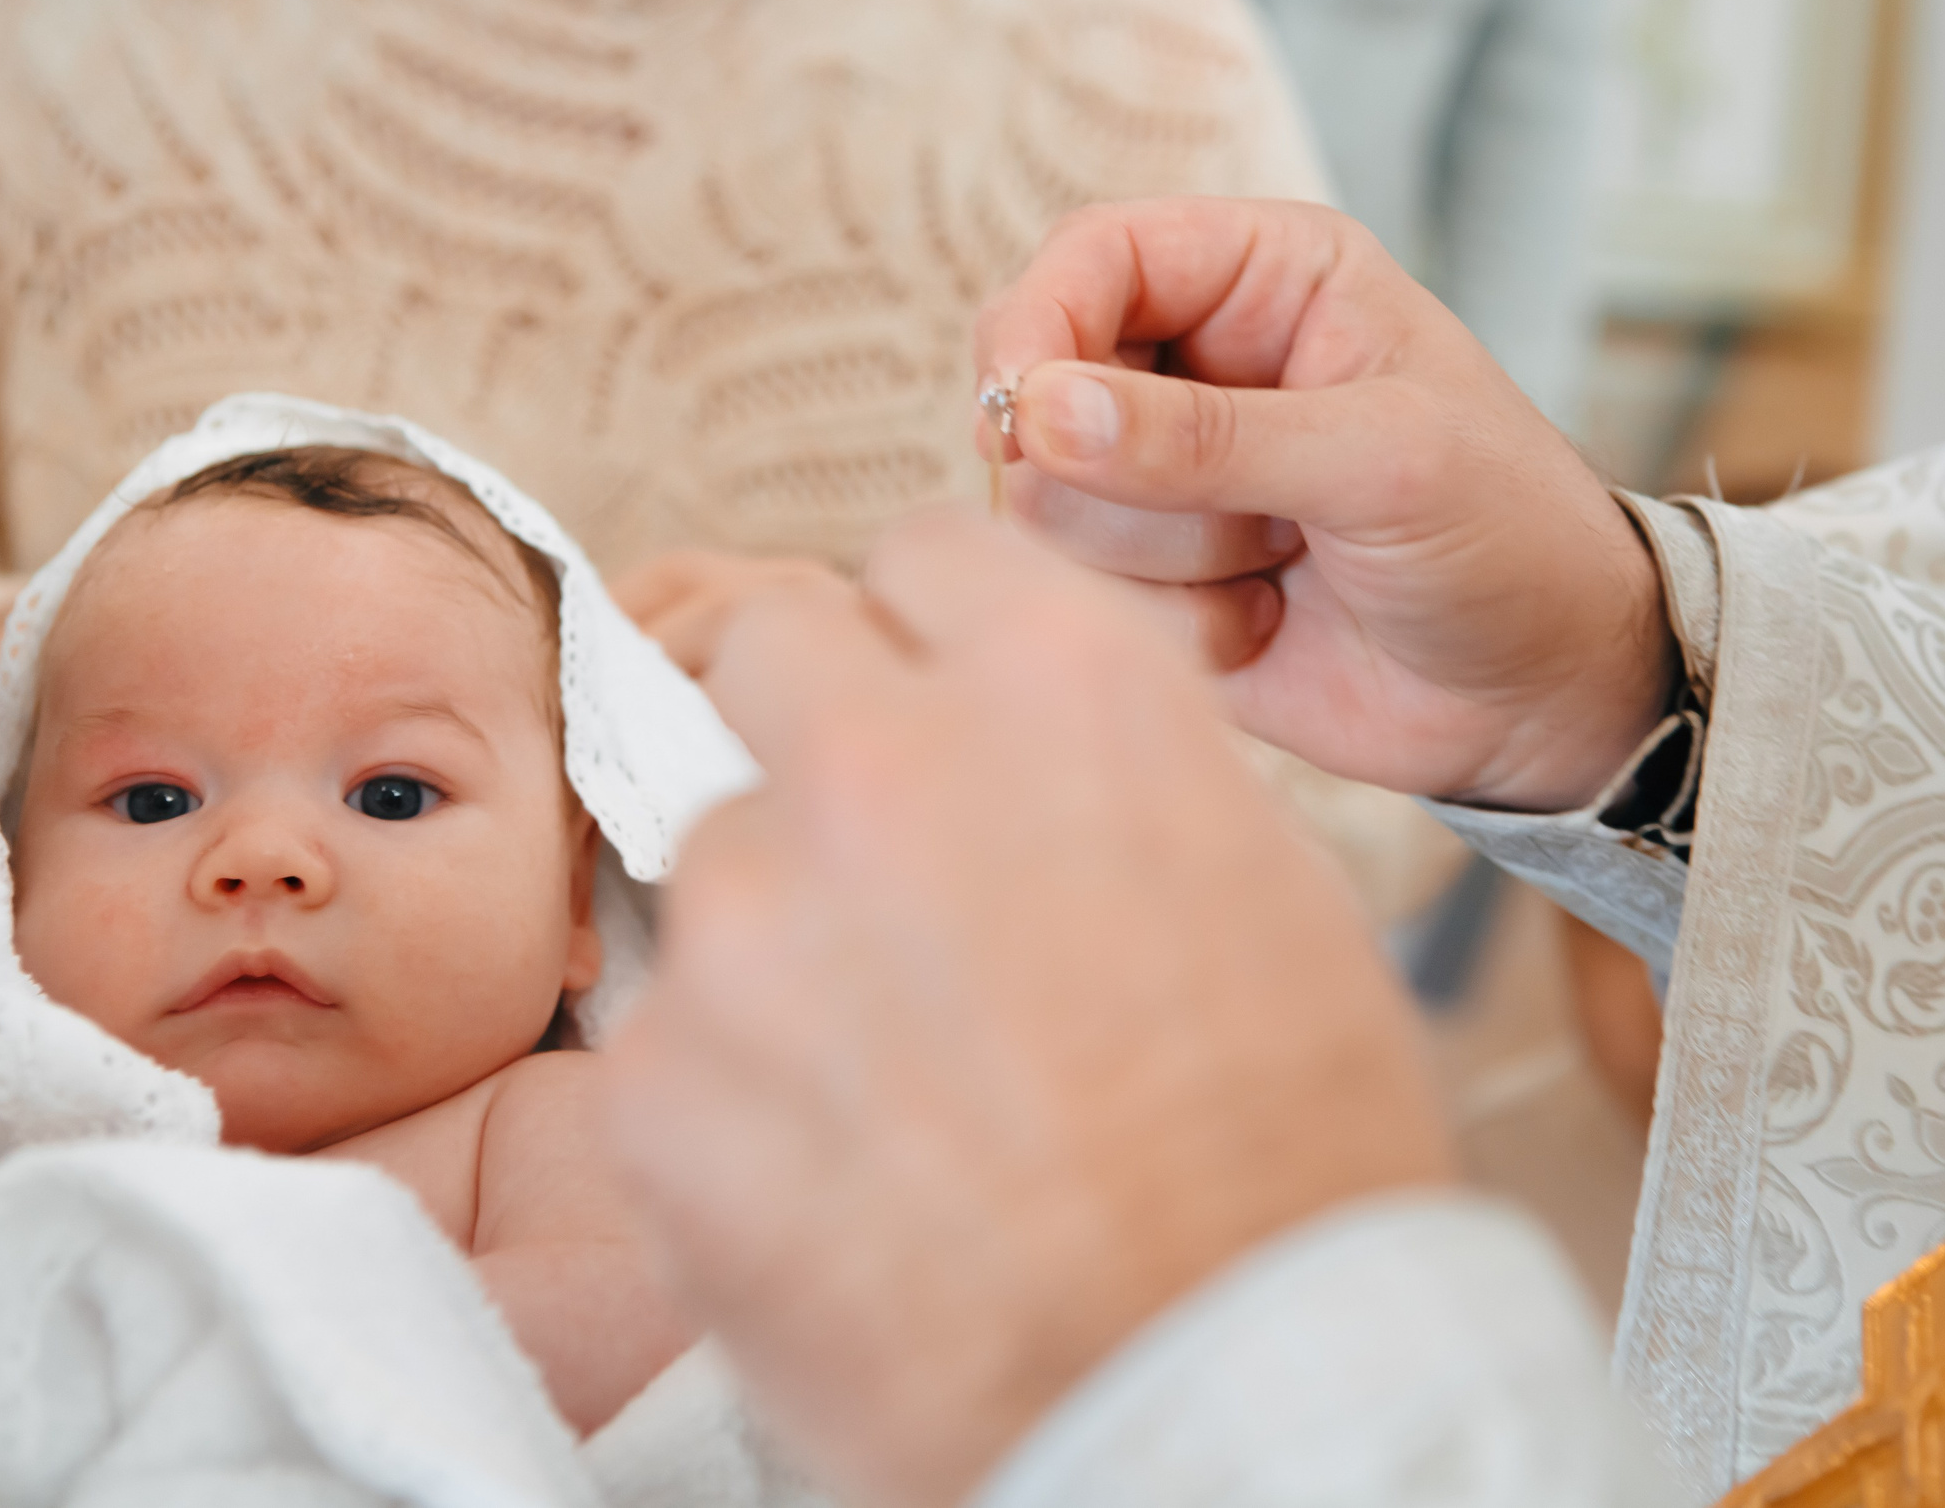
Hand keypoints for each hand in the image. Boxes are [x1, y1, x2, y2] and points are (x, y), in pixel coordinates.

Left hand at [607, 510, 1451, 1507]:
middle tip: (890, 864)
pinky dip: (732, 1085)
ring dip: (781, 927)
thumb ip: (1108, 763)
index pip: (921, 553)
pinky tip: (838, 1173)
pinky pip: (669, 1027)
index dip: (937, 636)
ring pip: (718, 852)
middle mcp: (879, 760)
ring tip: (891, 1073)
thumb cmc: (1286, 1159)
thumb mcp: (1263, 882)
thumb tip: (1023, 741)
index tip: (937, 698)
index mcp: (1054, 683)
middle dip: (826, 737)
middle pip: (777, 656)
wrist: (1218, 1390)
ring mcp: (746, 916)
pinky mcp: (658, 1077)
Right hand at [975, 198, 1674, 811]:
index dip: (1036, 325)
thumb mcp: (1382, 462)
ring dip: (1171, 558)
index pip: (1091, 255)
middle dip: (1121, 474)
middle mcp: (1200, 366)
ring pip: (1053, 508)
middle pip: (1043, 388)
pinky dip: (1181, 626)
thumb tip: (1038, 413)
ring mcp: (1170, 481)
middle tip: (1248, 518)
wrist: (1544, 695)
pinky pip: (1088, 598)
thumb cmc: (1506, 538)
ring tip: (1284, 564)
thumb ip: (1207, 438)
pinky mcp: (1158, 583)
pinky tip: (1271, 621)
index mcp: (1266, 278)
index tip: (1015, 417)